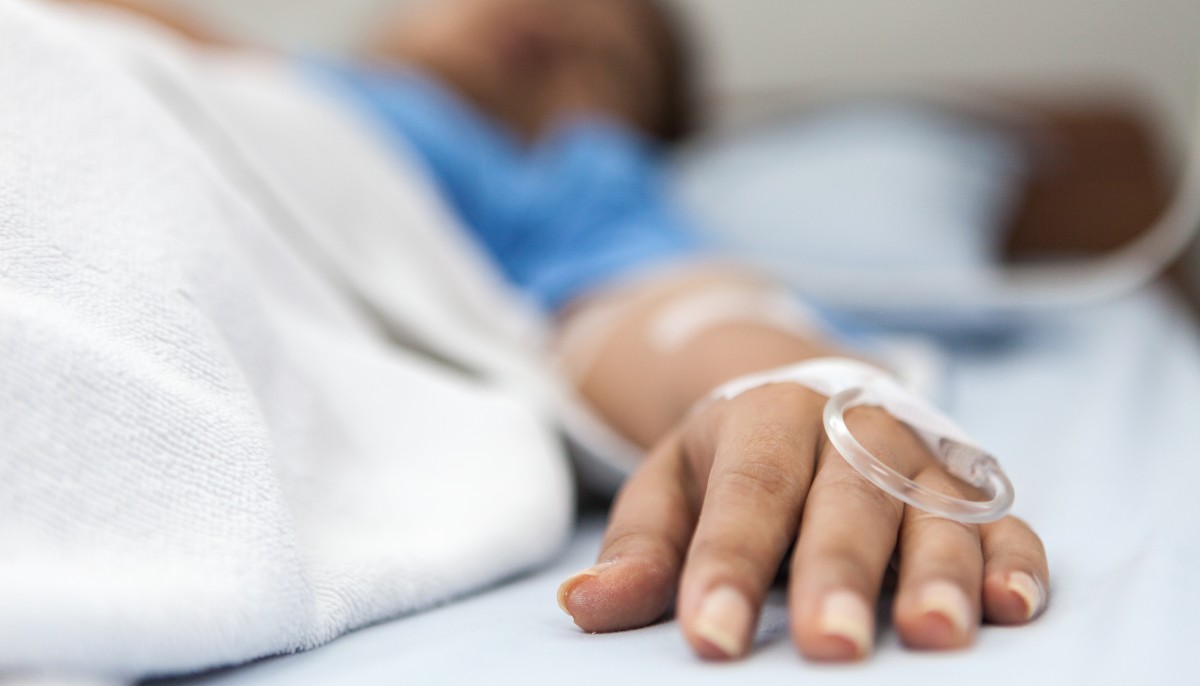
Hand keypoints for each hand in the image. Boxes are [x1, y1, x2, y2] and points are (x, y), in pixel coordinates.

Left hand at [556, 383, 1047, 660]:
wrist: (811, 396)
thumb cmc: (733, 458)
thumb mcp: (671, 484)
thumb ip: (639, 545)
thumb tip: (584, 602)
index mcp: (766, 417)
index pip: (747, 490)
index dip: (728, 565)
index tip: (712, 637)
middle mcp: (851, 429)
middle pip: (848, 499)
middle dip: (839, 572)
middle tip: (831, 643)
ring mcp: (919, 457)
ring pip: (934, 511)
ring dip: (938, 572)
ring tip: (934, 634)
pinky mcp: (970, 489)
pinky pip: (1003, 519)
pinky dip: (1014, 560)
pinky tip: (1011, 607)